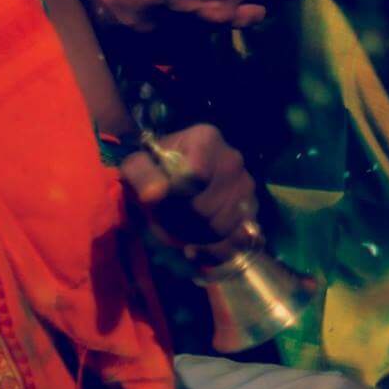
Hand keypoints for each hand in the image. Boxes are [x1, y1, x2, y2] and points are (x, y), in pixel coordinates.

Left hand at [120, 124, 260, 261]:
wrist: (174, 177)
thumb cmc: (156, 170)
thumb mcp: (137, 167)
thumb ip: (143, 176)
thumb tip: (155, 194)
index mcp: (206, 140)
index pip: (195, 177)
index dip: (174, 197)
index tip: (160, 200)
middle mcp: (233, 159)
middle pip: (206, 207)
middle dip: (181, 220)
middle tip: (167, 216)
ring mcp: (246, 185)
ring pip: (220, 226)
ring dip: (195, 235)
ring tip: (181, 227)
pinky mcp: (251, 209)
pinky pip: (238, 239)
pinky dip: (214, 249)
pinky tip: (197, 246)